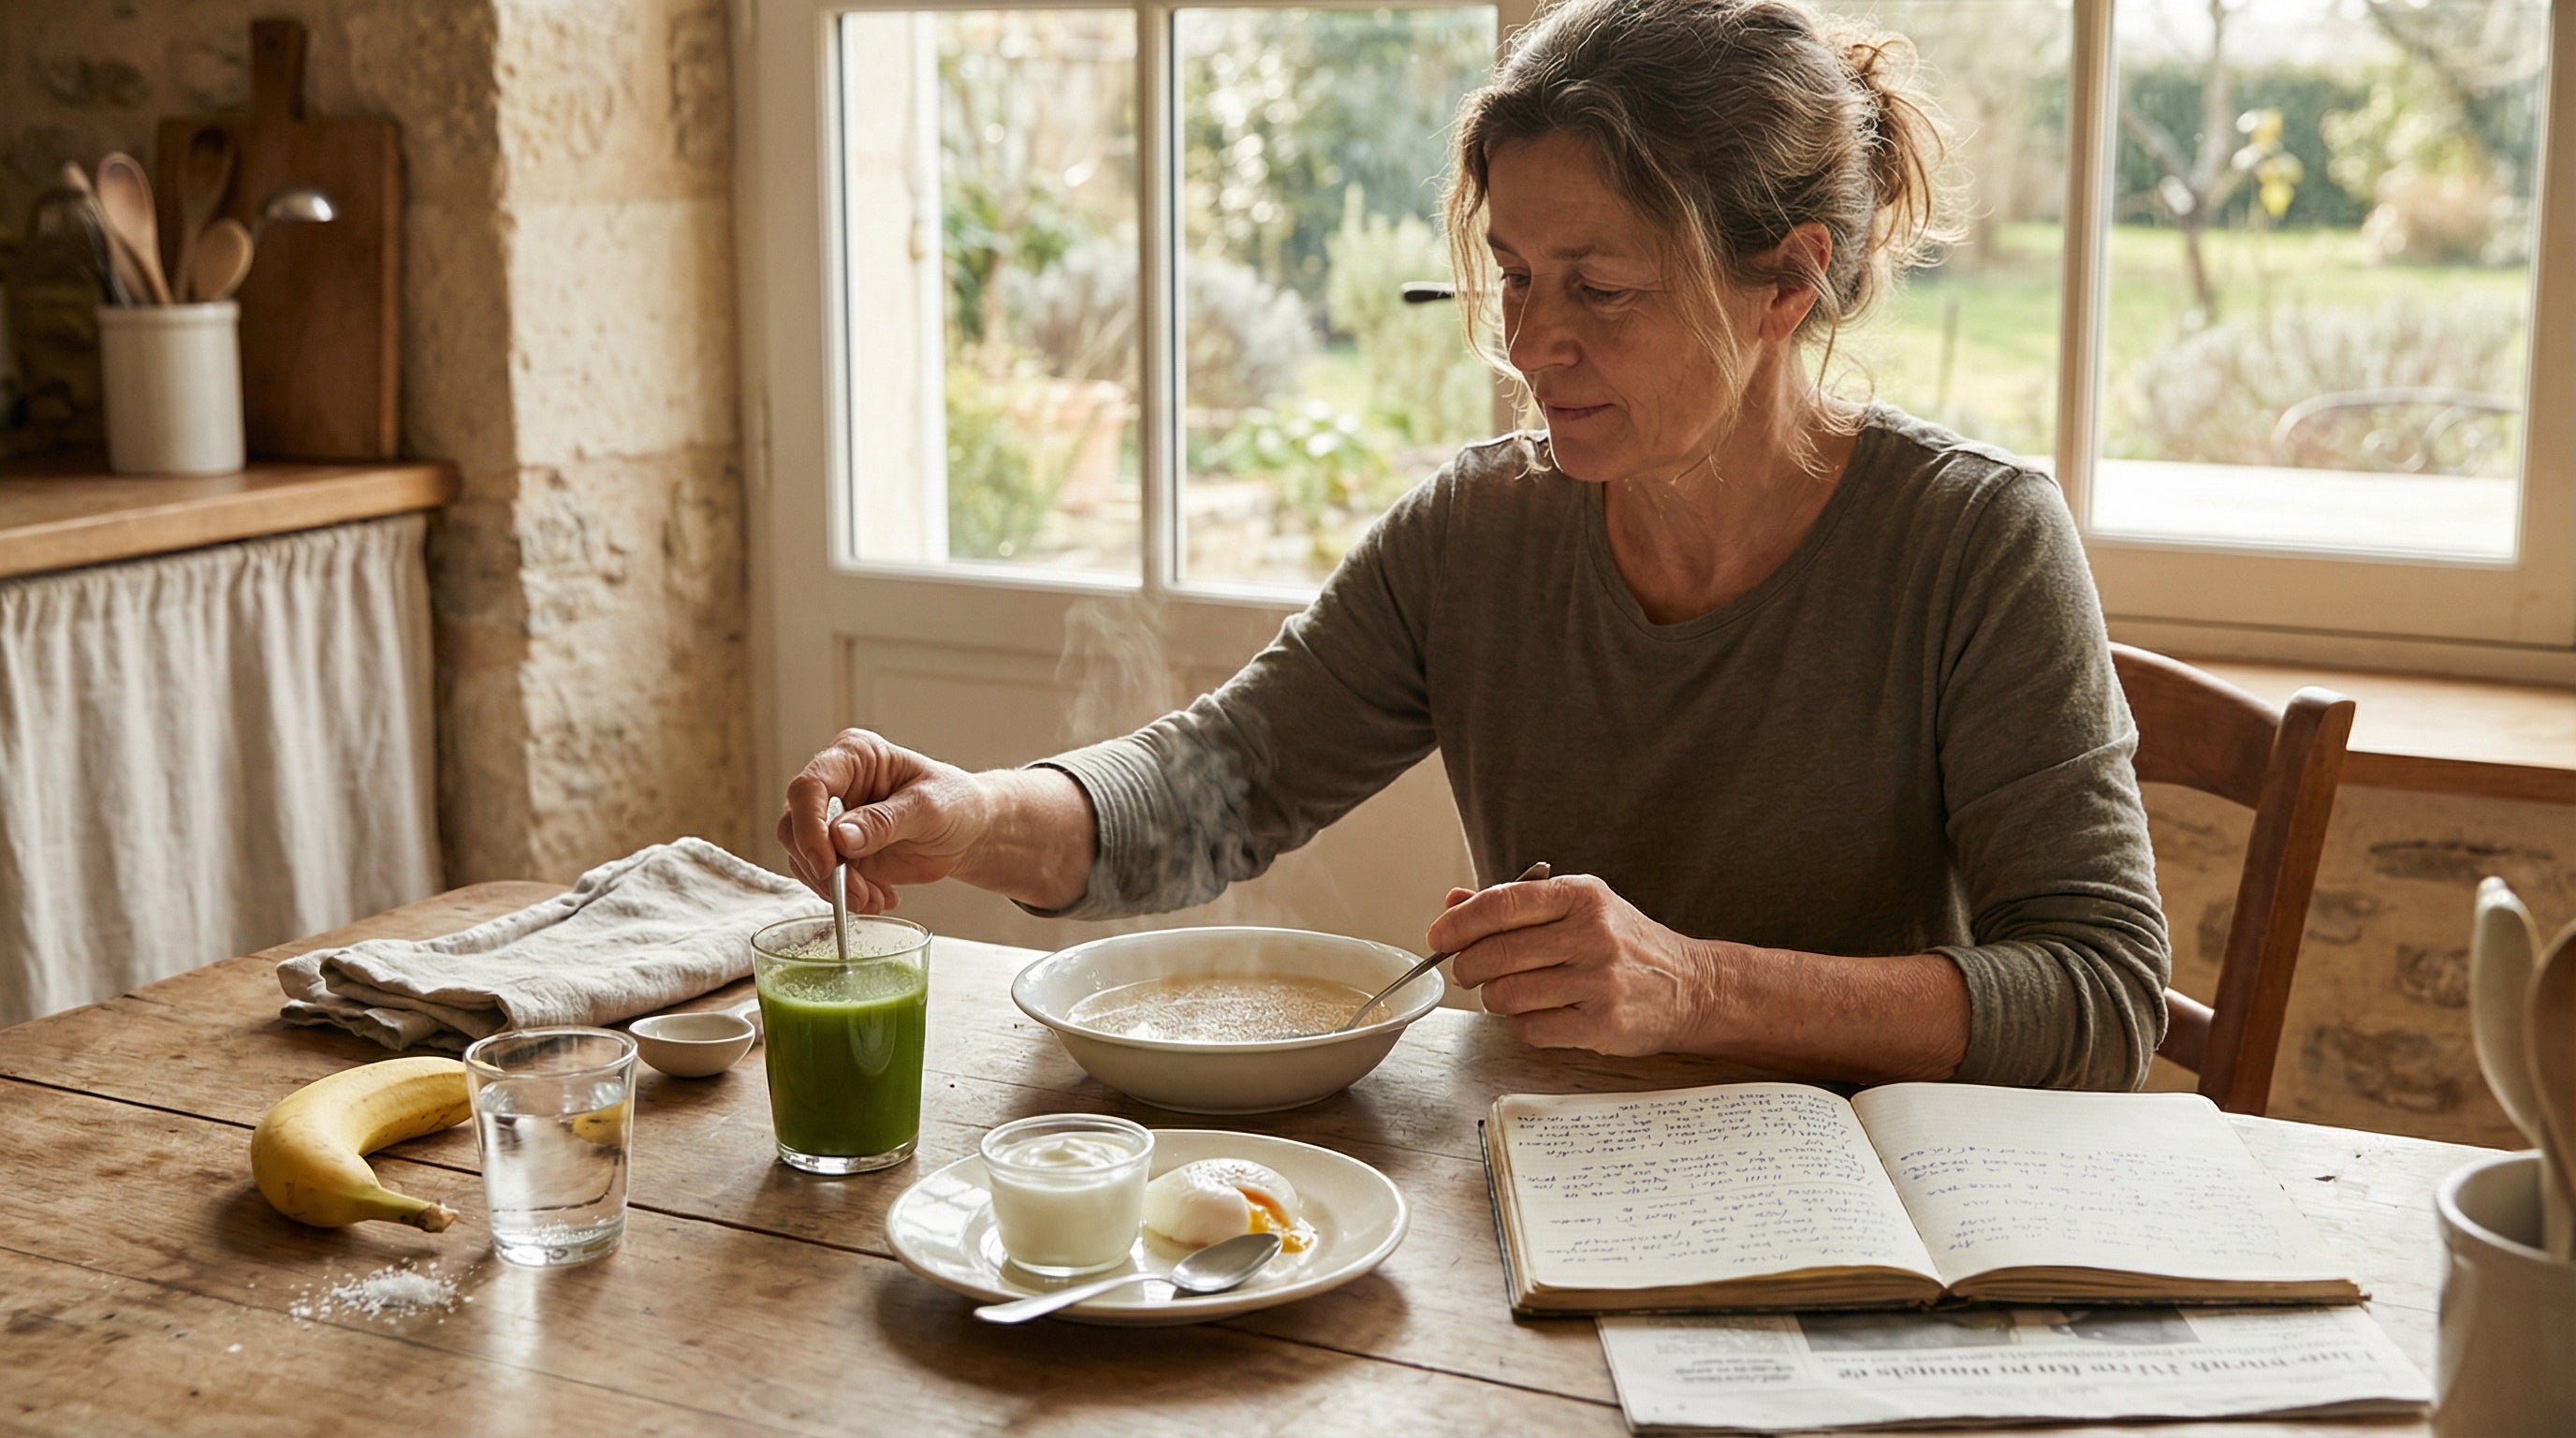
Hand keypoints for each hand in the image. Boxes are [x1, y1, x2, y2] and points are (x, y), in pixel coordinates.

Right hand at [775, 729, 993, 912]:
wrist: (969, 831)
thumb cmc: (955, 803)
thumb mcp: (929, 808)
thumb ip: (884, 821)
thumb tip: (840, 838)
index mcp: (854, 755)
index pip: (810, 786)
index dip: (809, 826)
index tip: (827, 864)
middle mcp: (835, 784)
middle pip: (795, 824)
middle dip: (822, 866)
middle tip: (858, 893)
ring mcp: (832, 819)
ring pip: (802, 856)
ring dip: (833, 887)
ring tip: (874, 900)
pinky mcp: (838, 850)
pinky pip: (821, 876)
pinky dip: (844, 895)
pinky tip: (879, 899)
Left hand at [1430, 873, 1712, 1055]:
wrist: (1691, 986)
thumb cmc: (1626, 944)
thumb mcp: (1579, 908)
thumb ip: (1517, 904)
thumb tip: (1454, 903)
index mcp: (1582, 896)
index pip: (1503, 904)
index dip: (1460, 922)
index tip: (1438, 935)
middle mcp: (1592, 935)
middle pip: (1496, 954)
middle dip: (1468, 966)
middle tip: (1468, 971)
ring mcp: (1599, 981)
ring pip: (1507, 995)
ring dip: (1495, 998)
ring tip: (1510, 992)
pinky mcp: (1602, 1024)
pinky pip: (1530, 1029)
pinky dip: (1522, 1025)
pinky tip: (1539, 1014)